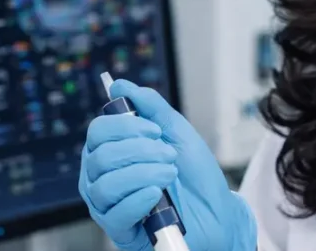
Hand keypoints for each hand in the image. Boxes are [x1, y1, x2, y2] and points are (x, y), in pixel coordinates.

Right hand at [79, 80, 256, 250]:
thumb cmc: (195, 174)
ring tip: (170, 174)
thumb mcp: (177, 132)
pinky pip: (115, 214)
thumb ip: (151, 107)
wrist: (217, 210)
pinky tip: (156, 194)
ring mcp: (109, 206)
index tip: (154, 130)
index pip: (98, 132)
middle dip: (140, 151)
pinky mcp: (120, 231)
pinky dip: (138, 200)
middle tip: (169, 155)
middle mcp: (103, 178)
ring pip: (105, 185)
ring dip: (143, 174)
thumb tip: (121, 85)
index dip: (124, 127)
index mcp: (113, 151)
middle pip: (99, 156)